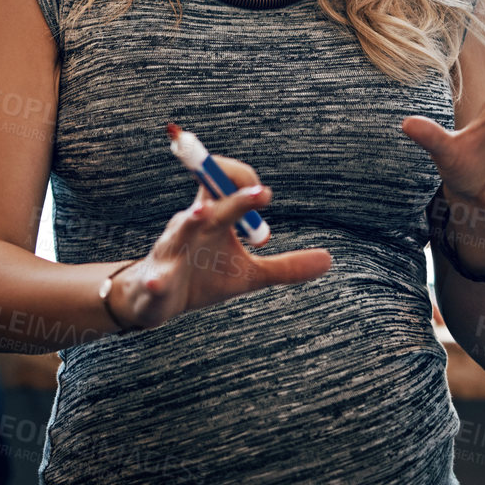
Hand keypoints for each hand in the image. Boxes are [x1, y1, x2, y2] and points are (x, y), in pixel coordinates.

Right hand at [109, 154, 331, 330]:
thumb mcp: (249, 275)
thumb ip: (285, 266)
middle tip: (259, 191)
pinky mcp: (156, 280)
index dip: (244, 183)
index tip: (264, 194)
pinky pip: (155, 279)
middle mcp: (190, 227)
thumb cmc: (203, 278)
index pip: (224, 186)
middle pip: (213, 204)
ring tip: (200, 213)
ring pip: (178, 232)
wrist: (156, 300)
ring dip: (188, 222)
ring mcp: (170, 252)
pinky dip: (157, 280)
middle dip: (234, 198)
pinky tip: (158, 281)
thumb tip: (329, 259)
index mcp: (212, 219)